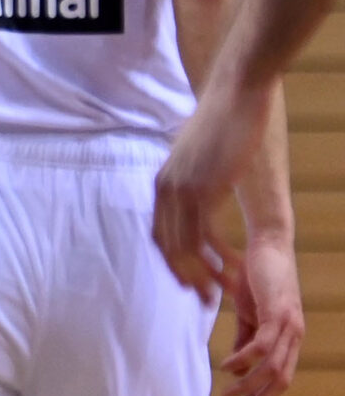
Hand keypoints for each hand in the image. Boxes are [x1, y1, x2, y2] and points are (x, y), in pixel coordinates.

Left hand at [154, 76, 276, 297]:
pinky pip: (208, 235)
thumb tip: (197, 194)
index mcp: (162, 185)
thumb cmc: (223, 123)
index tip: (190, 283)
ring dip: (207, 273)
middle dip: (189, 277)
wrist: (235, 94)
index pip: (159, 236)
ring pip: (187, 247)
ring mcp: (183, 190)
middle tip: (207, 301)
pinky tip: (237, 268)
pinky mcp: (205, 188)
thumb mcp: (198, 156)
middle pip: (169, 248)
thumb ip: (191, 179)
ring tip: (225, 293)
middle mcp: (166, 190)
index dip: (174, 264)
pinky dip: (221, 256)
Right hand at [220, 234, 304, 395]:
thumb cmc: (258, 278)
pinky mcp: (276, 312)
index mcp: (289, 337)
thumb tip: (236, 366)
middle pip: (281, 378)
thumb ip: (244, 339)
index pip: (282, 376)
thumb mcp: (249, 314)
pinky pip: (260, 345)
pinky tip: (225, 365)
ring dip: (248, 384)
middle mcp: (294, 334)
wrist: (268, 245)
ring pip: (271, 366)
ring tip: (226, 393)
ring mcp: (288, 324)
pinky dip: (242, 359)